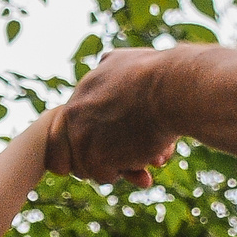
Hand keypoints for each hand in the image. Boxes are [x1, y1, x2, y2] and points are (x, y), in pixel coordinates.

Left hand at [44, 48, 178, 186]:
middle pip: (73, 152)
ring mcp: (82, 136)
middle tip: (127, 153)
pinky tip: (150, 156)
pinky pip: (106, 176)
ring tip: (146, 152)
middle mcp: (74, 113)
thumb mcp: (126, 60)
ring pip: (90, 166)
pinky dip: (129, 171)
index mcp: (80, 93)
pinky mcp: (96, 157)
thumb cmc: (161, 75)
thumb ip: (109, 66)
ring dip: (118, 165)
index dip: (82, 144)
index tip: (105, 147)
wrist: (175, 89)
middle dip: (99, 158)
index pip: (62, 130)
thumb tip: (105, 62)